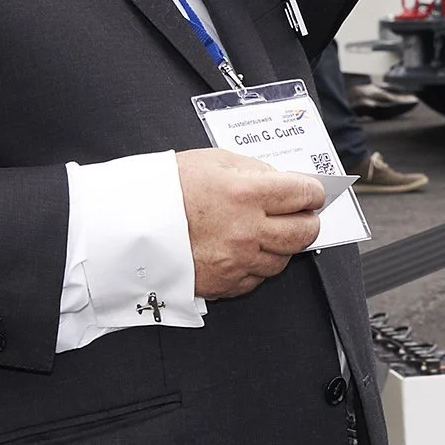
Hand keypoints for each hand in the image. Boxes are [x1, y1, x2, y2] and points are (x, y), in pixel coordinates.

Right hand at [177, 148, 324, 298]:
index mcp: (246, 193)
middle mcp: (248, 231)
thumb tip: (281, 181)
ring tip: (266, 231)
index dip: (314, 192)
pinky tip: (244, 250)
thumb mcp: (213, 161)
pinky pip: (257, 278)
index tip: (313, 193)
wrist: (129, 225)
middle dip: (308, 221)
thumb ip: (254, 170)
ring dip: (281, 245)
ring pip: (283, 260)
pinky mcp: (225, 284)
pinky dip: (256, 265)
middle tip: (302, 214)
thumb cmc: (166, 189)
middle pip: (304, 233)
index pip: (304, 195)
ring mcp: (238, 261)